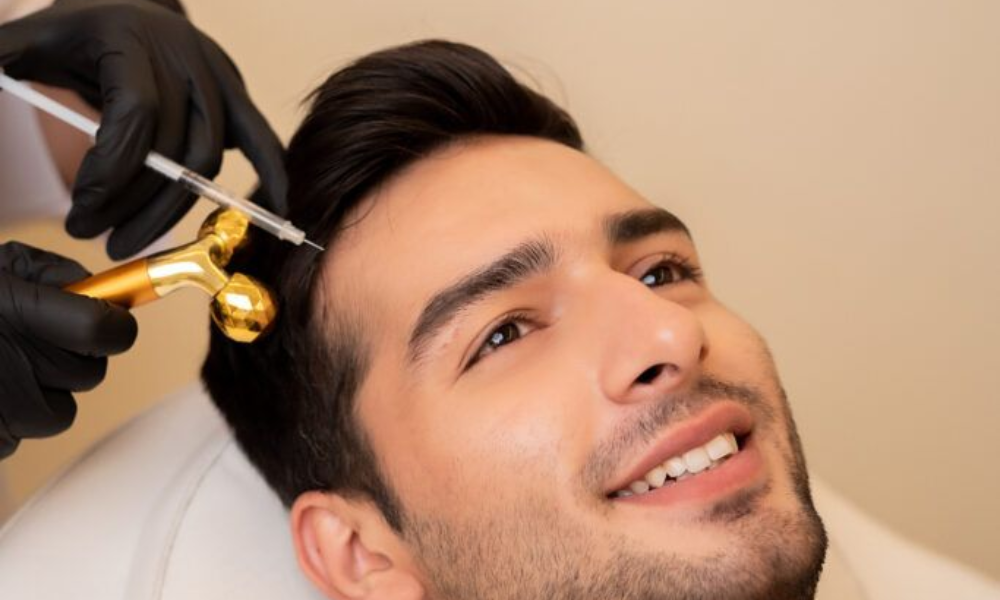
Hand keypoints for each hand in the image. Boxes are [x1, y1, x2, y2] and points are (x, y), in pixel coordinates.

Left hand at [0, 0, 286, 258]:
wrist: (125, 5)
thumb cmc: (73, 32)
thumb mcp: (26, 42)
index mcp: (130, 39)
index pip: (136, 118)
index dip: (112, 173)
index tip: (82, 212)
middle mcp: (183, 54)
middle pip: (174, 149)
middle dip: (134, 205)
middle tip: (97, 238)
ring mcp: (217, 73)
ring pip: (208, 158)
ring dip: (173, 209)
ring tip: (130, 238)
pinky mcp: (237, 92)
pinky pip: (259, 138)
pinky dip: (272, 174)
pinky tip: (275, 210)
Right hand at [0, 242, 136, 458]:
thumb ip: (50, 274)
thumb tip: (100, 294)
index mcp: (15, 312)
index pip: (106, 332)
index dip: (114, 326)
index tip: (108, 322)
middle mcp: (10, 364)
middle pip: (90, 373)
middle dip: (74, 357)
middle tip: (35, 340)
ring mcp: (0, 412)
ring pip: (60, 411)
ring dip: (43, 391)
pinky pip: (21, 436)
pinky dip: (8, 417)